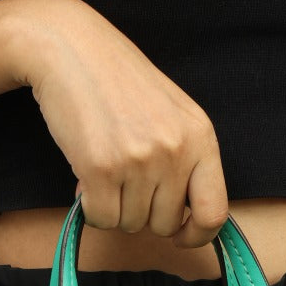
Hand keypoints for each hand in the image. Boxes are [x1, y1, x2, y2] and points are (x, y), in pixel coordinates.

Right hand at [6, 0, 228, 248]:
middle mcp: (175, 150)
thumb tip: (183, 221)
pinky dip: (90, 207)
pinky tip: (87, 177)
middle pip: (165, 224)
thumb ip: (185, 161)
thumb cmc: (119, 82)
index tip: (181, 237)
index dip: (197, 235)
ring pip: (130, 224)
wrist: (71, 49)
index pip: (214, 212)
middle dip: (142, 213)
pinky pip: (101, 219)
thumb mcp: (172, 115)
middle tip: (125, 181)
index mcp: (201, 137)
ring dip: (113, 206)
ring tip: (106, 168)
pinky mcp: (101, 168)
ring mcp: (139, 160)